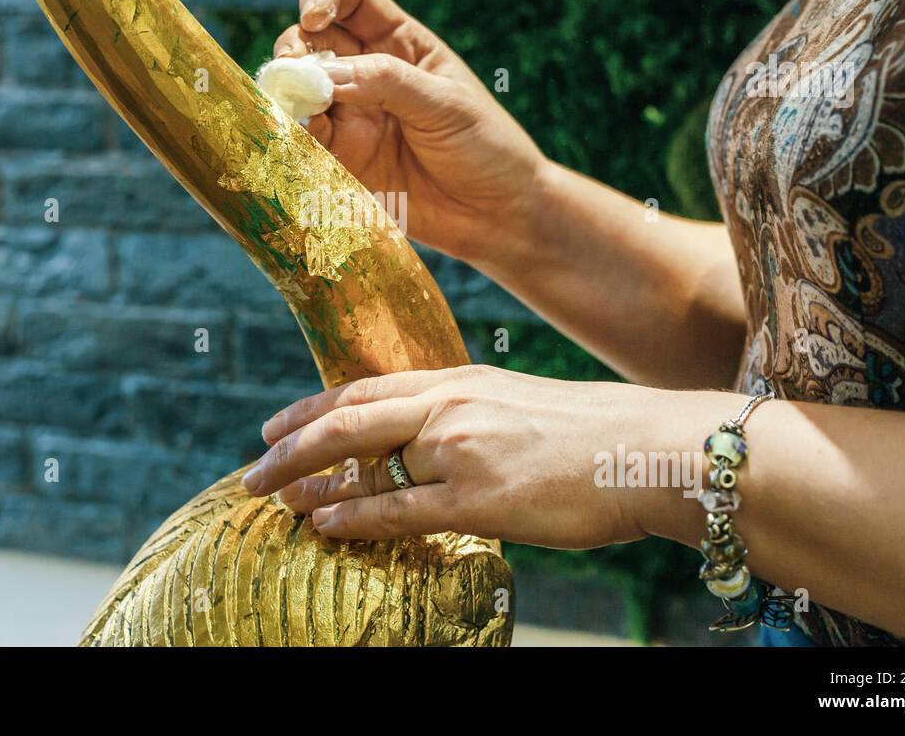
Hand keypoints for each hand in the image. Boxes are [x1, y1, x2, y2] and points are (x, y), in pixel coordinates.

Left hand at [241, 364, 708, 547]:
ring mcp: (461, 450)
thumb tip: (430, 444)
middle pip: (347, 417)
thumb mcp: (518, 405)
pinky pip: (397, 510)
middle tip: (252, 464)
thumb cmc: (596, 434)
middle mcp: (451, 406)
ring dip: (308, 479)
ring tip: (271, 496)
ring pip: (362, 460)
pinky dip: (350, 516)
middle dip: (291, 442)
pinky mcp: (479, 498)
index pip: (366, 388)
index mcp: (461, 380)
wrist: (652, 449)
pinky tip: (321, 523)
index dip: (314, 406)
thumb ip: (469, 417)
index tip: (277, 424)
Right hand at [272, 0, 547, 267]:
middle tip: (294, 72)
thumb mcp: (444, 104)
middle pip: (313, 43)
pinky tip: (303, 143)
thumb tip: (325, 73)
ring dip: (288, 95)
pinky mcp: (344, 162)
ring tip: (295, 110)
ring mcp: (353, 119)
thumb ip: (386, 82)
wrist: (496, 216)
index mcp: (401, 45)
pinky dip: (295, 138)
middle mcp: (369, 76)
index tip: (312, 17)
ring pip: (300, 93)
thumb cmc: (486, 146)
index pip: (351, 1)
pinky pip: (306, 143)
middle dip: (295, 50)